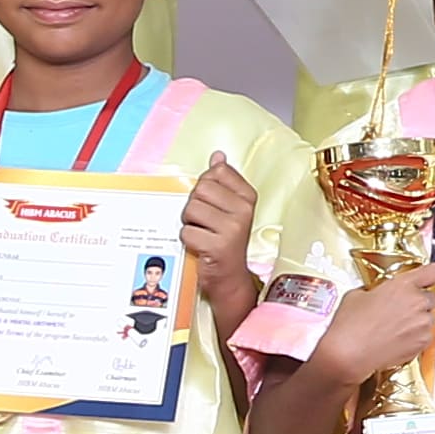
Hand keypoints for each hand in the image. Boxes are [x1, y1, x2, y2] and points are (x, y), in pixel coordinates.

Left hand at [179, 155, 258, 292]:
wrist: (230, 277)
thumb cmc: (225, 239)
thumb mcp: (229, 209)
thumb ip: (222, 181)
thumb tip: (218, 156)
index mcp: (247, 197)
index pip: (217, 172)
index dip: (205, 187)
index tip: (213, 203)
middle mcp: (243, 210)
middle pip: (200, 189)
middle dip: (194, 205)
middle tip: (204, 222)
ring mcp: (232, 228)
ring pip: (191, 209)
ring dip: (189, 223)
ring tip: (202, 233)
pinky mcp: (218, 246)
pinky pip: (187, 232)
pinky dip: (188, 240)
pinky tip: (200, 246)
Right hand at [317, 263, 434, 393]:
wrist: (349, 353)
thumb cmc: (351, 325)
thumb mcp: (358, 295)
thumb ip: (376, 290)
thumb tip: (377, 295)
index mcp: (403, 285)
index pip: (434, 271)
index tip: (434, 273)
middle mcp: (417, 302)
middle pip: (430, 298)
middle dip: (418, 302)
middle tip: (399, 310)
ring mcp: (422, 324)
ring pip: (428, 318)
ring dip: (416, 320)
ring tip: (393, 328)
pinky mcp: (422, 343)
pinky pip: (424, 336)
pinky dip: (415, 337)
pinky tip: (395, 339)